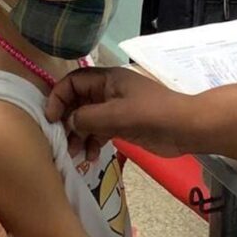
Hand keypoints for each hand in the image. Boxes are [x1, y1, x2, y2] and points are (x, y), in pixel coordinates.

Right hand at [45, 67, 190, 160]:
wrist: (186, 128)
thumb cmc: (152, 115)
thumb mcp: (116, 114)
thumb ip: (88, 117)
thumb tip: (69, 122)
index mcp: (108, 79)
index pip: (73, 82)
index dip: (58, 97)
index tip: (50, 119)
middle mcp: (110, 91)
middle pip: (78, 102)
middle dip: (67, 120)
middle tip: (61, 142)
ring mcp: (117, 109)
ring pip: (88, 119)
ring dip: (79, 136)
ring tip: (74, 155)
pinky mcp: (124, 125)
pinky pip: (100, 131)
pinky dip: (93, 143)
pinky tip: (90, 158)